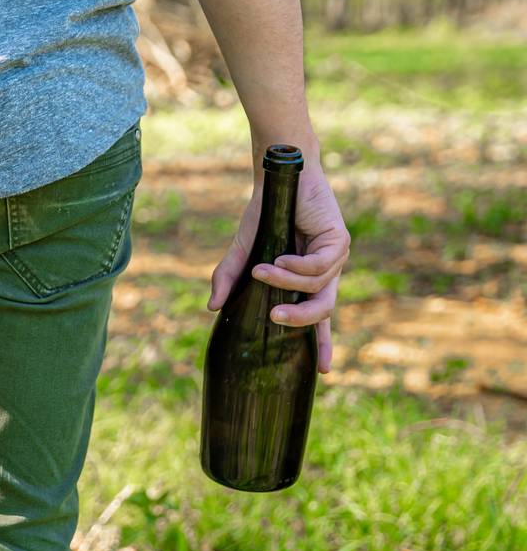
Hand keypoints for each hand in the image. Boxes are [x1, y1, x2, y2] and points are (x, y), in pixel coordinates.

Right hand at [208, 160, 350, 372]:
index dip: (322, 344)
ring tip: (261, 270)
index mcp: (310, 280)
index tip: (322, 371)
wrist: (278, 178)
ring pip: (317, 286)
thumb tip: (212, 308)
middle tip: (274, 318)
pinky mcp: (339, 239)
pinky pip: (320, 265)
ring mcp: (337, 256)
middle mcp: (328, 272)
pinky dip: (297, 266)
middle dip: (301, 320)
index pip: (320, 318)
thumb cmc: (263, 214)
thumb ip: (229, 279)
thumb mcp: (243, 252)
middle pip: (324, 310)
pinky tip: (280, 258)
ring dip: (286, 282)